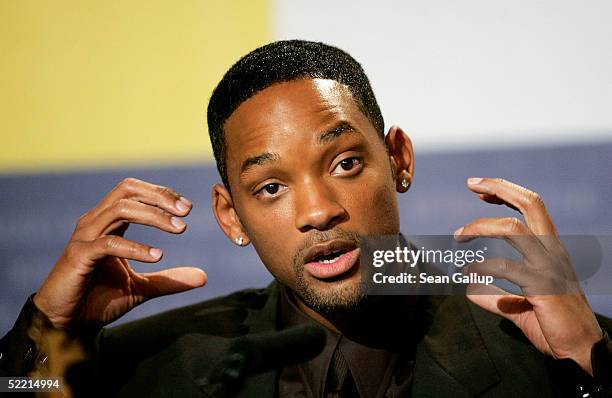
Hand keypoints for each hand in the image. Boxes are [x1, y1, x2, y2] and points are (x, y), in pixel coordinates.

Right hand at [33, 178, 206, 329]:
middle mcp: (95, 222)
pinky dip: (136, 247)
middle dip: (160, 196)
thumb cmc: (99, 300)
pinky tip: (157, 256)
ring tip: (179, 229)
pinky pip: (109, 244)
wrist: (66, 324)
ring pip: (121, 210)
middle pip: (128, 191)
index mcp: (108, 222)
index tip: (187, 207)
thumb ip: (170, 279)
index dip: (161, 194)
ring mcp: (85, 237)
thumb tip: (203, 277)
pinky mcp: (79, 256)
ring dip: (154, 216)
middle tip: (186, 212)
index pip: (135, 192)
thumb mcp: (142, 288)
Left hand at [454, 177, 602, 374]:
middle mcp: (553, 251)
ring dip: (481, 226)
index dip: (506, 193)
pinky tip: (467, 273)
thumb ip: (494, 296)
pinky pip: (506, 268)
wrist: (581, 351)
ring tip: (458, 236)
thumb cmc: (554, 326)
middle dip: (499, 188)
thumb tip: (468, 290)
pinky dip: (481, 267)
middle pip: (530, 204)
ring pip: (514, 228)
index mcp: (551, 249)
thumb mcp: (519, 305)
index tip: (481, 191)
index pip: (532, 208)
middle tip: (471, 183)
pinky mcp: (542, 286)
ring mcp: (549, 267)